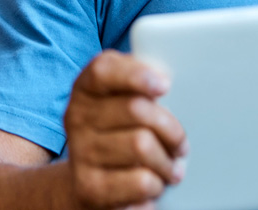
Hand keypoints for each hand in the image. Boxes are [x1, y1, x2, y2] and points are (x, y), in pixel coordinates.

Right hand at [64, 50, 188, 209]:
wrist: (89, 183)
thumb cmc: (117, 133)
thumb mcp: (122, 101)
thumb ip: (140, 83)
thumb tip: (165, 79)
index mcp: (85, 89)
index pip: (103, 70)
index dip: (136, 75)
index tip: (164, 85)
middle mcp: (77, 118)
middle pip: (137, 109)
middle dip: (171, 129)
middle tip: (180, 144)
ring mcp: (81, 152)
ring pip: (142, 146)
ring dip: (167, 161)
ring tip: (170, 166)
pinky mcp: (90, 187)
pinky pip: (140, 181)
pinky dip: (156, 184)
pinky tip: (154, 183)